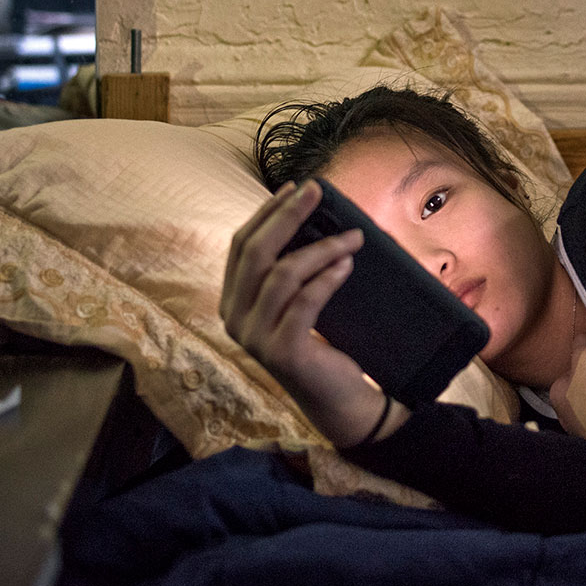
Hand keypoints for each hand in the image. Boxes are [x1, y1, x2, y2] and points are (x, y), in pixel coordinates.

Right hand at [220, 180, 405, 447]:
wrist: (338, 397)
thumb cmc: (321, 340)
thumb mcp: (297, 299)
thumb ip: (291, 266)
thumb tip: (313, 212)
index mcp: (232, 300)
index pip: (241, 245)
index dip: (266, 212)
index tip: (294, 187)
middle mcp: (234, 318)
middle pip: (255, 252)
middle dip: (287, 215)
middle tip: (317, 192)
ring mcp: (254, 337)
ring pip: (282, 274)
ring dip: (321, 248)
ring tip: (353, 237)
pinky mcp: (282, 351)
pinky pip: (304, 302)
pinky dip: (327, 278)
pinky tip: (347, 264)